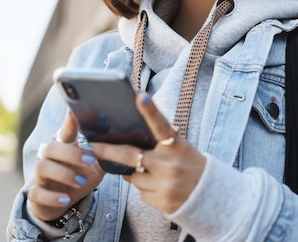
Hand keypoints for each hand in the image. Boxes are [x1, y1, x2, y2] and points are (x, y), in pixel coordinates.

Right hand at [27, 114, 104, 220]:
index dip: (71, 122)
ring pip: (43, 167)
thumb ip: (106, 153)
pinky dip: (52, 197)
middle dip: (72, 152)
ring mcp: (41, 175)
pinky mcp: (36, 193)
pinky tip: (66, 199)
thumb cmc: (80, 175)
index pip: (67, 130)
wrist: (61, 200)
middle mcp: (49, 157)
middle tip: (91, 159)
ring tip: (82, 181)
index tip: (78, 114)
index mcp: (65, 146)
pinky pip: (37, 193)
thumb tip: (129, 141)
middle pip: (53, 147)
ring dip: (64, 174)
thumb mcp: (95, 165)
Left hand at [91, 93, 205, 213]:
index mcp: (177, 146)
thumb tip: (128, 141)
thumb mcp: (181, 149)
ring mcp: (165, 184)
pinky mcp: (161, 201)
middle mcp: (170, 164)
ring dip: (137, 174)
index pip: (161, 125)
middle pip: (129, 155)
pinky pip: (141, 193)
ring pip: (133, 177)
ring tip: (157, 174)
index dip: (150, 110)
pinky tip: (161, 187)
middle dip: (105, 151)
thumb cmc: (190, 164)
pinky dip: (146, 189)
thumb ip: (160, 143)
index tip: (139, 96)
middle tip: (88, 146)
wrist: (210, 195)